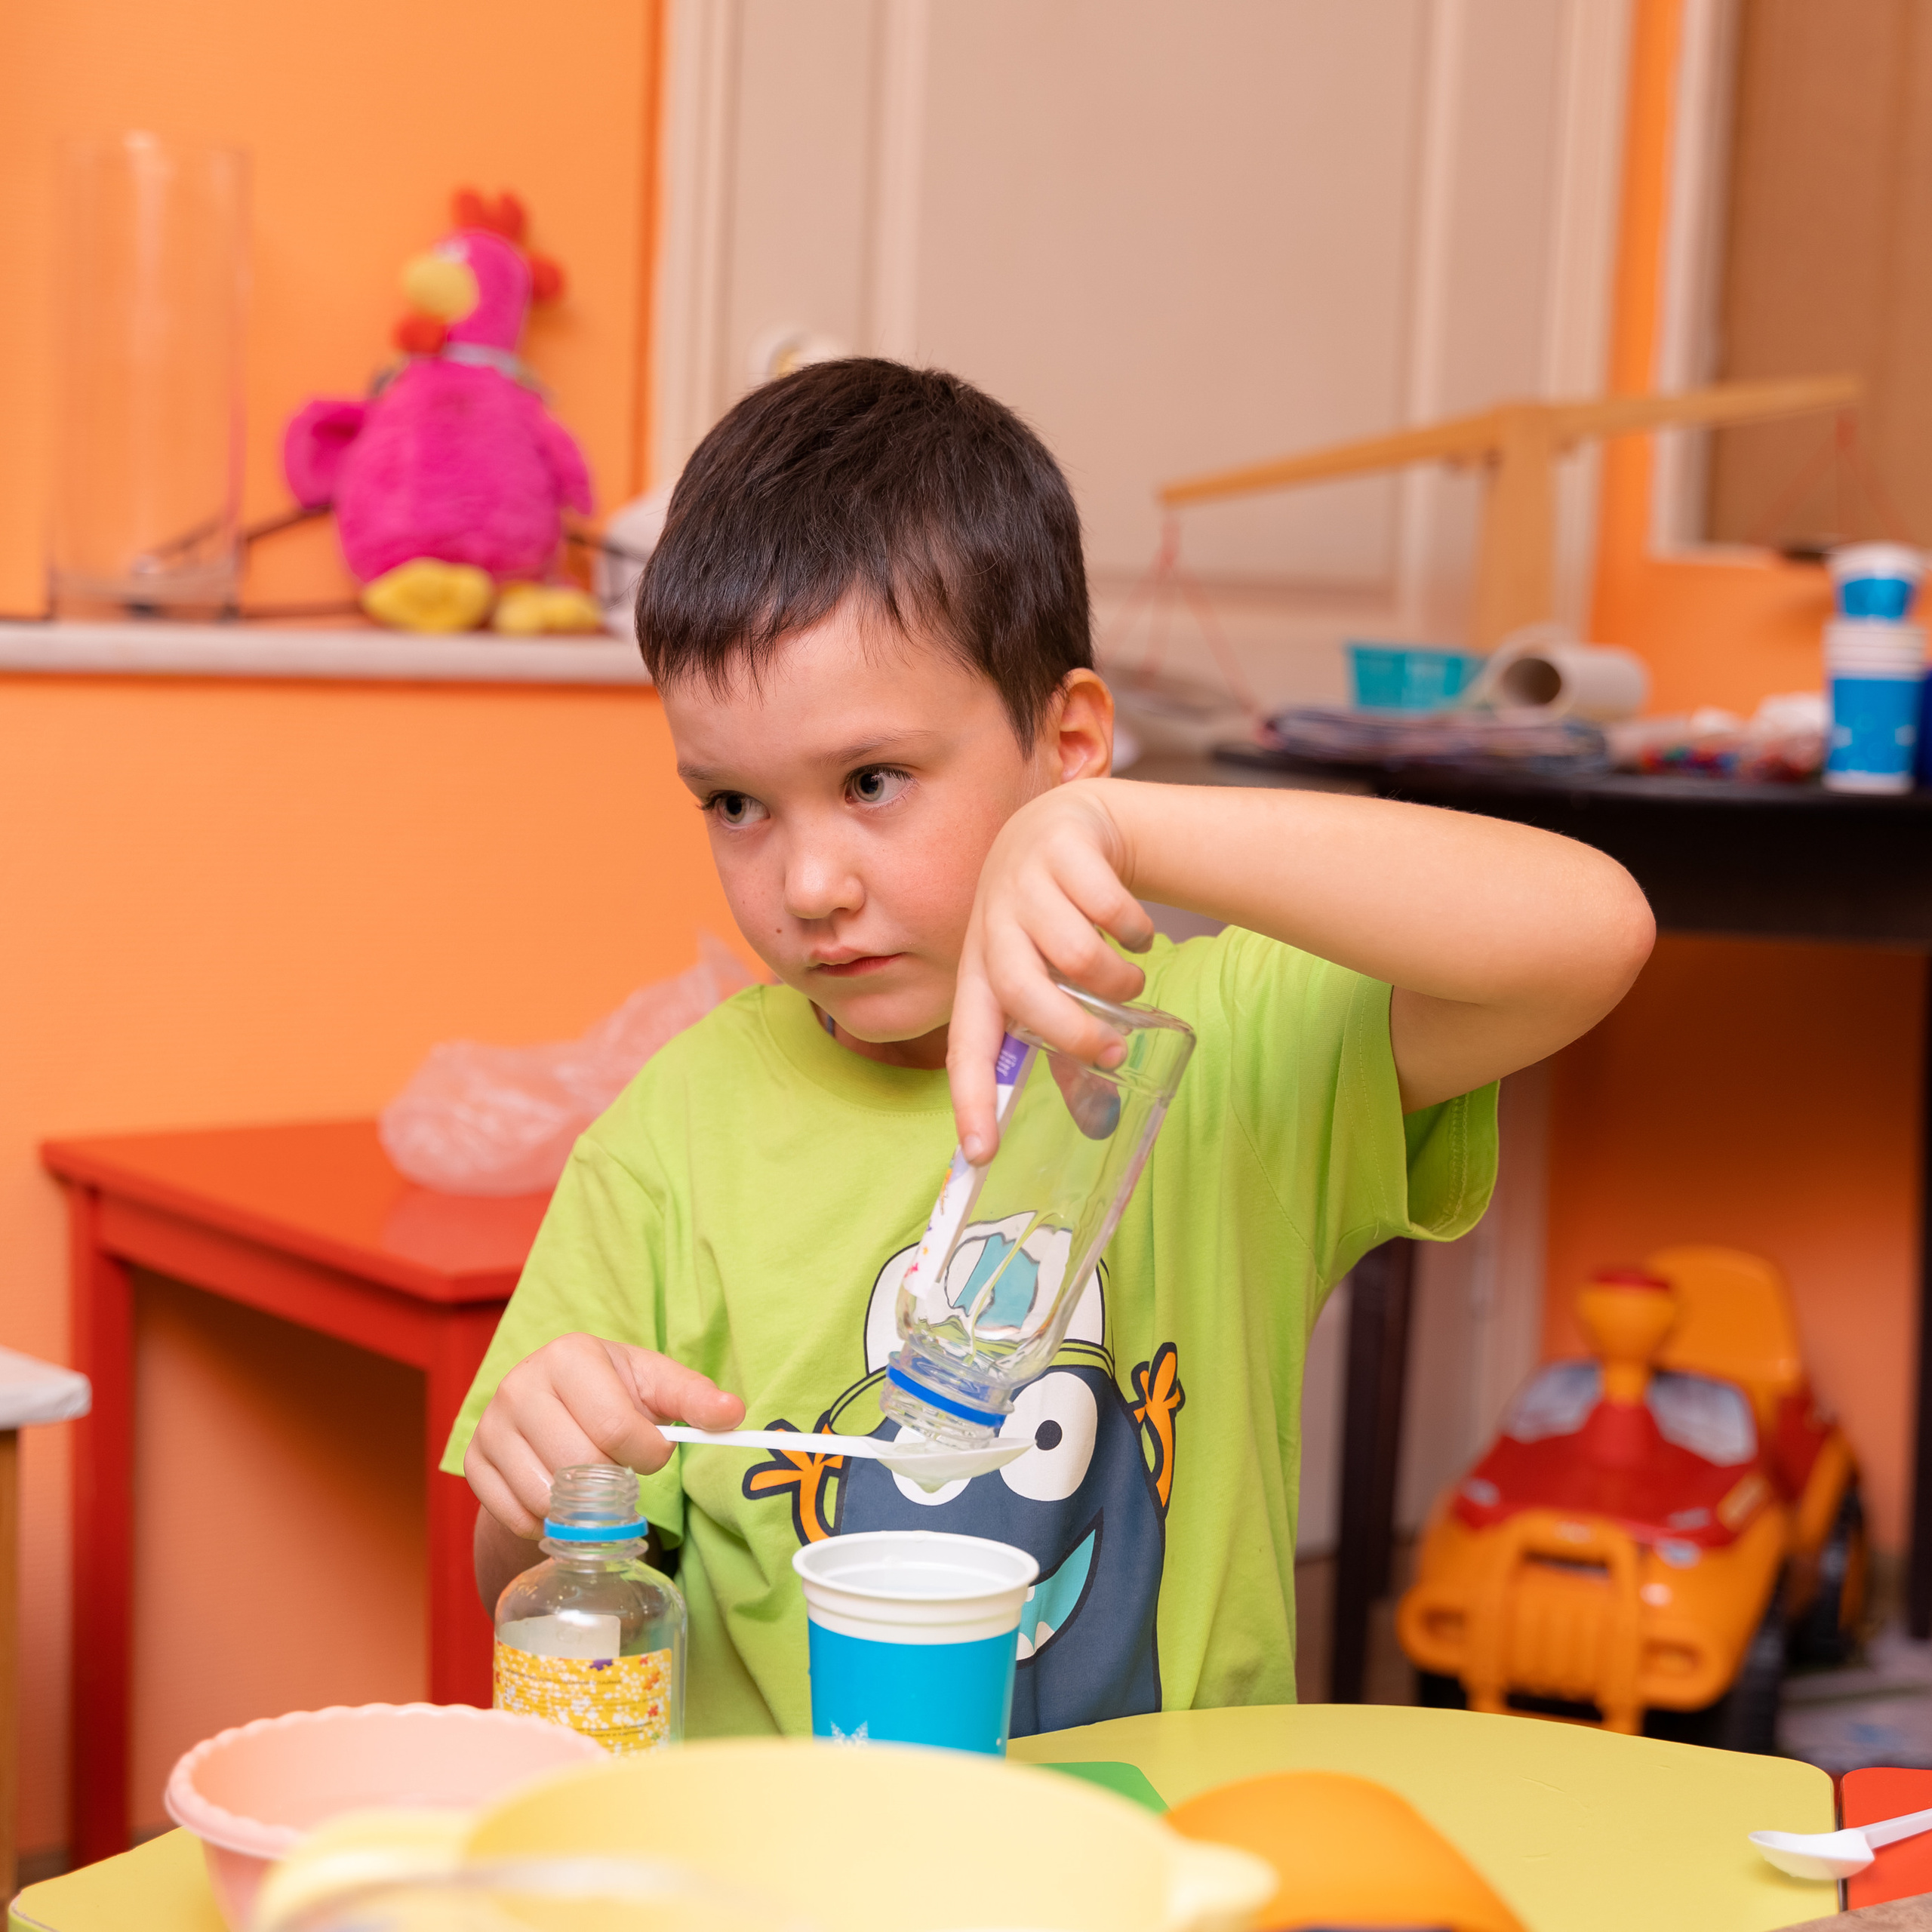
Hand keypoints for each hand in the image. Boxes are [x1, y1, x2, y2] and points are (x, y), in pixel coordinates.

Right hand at [464, 1332, 744, 1537]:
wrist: (556, 1406)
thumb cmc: (615, 1393)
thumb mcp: (658, 1385)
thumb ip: (697, 1398)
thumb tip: (734, 1414)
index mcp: (570, 1355)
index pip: (615, 1429)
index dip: (647, 1454)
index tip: (653, 1451)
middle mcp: (520, 1384)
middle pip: (579, 1465)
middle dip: (613, 1479)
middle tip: (620, 1467)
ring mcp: (490, 1425)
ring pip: (544, 1496)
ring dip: (580, 1504)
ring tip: (591, 1479)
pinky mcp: (472, 1463)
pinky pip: (514, 1515)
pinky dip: (546, 1520)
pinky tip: (561, 1496)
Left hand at [948, 778, 1153, 1160]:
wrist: (1061, 826)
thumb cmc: (1049, 922)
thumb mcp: (1043, 977)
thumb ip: (1063, 1045)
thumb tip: (1097, 1121)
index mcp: (978, 973)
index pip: (965, 1045)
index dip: (969, 1099)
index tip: (981, 1153)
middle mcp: (992, 930)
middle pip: (1020, 992)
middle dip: (1072, 1031)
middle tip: (1113, 1049)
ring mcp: (1024, 885)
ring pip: (1073, 951)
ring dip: (1117, 979)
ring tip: (1130, 983)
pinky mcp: (1063, 850)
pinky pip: (1110, 905)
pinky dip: (1136, 930)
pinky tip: (1136, 932)